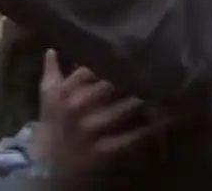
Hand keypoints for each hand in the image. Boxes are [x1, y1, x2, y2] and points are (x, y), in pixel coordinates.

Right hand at [36, 50, 161, 174]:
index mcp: (63, 92)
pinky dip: (146, 129)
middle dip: (131, 76)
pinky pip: (128, 138)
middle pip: (109, 85)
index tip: (131, 52)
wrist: (48, 164)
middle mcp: (75, 108)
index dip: (111, 60)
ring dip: (142, 99)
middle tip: (153, 67)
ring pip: (121, 109)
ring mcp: (89, 130)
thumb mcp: (47, 96)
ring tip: (162, 86)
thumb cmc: (53, 123)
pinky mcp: (101, 150)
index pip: (89, 69)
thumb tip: (53, 47)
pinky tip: (163, 118)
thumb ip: (52, 70)